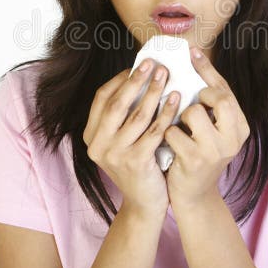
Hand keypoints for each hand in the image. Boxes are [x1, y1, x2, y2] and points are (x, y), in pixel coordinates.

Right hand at [82, 59, 180, 216]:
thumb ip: (123, 116)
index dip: (120, 80)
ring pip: (137, 115)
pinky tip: (176, 99)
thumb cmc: (138, 164)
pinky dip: (166, 112)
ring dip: (154, 92)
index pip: (102, 98)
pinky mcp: (135, 162)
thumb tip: (140, 76)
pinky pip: (154, 131)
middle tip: (153, 63)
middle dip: (137, 80)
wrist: (145, 203)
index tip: (138, 66)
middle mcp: (98, 145)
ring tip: (167, 76)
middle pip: (118, 103)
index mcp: (92, 136)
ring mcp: (115, 155)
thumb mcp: (122, 140)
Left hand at [164, 48, 250, 208]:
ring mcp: (216, 150)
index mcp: (240, 127)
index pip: (226, 90)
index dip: (207, 69)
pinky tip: (170, 146)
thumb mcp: (211, 130)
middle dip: (199, 94)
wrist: (193, 195)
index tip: (192, 51)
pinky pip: (173, 132)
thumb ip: (208, 105)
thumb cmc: (197, 154)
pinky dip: (167, 135)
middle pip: (219, 98)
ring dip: (180, 117)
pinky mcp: (195, 161)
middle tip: (191, 100)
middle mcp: (234, 138)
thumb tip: (192, 63)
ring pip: (194, 113)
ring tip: (180, 129)